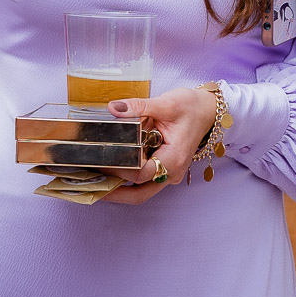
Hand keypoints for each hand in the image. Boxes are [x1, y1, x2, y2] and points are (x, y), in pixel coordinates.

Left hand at [100, 85, 217, 205]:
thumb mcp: (166, 102)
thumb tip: (114, 108)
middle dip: (114, 192)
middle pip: (139, 194)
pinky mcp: (162, 168)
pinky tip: (107, 170)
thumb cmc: (191, 107)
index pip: (141, 173)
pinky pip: (142, 180)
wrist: (206, 111)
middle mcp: (171, 172)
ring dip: (118, 189)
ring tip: (93, 182)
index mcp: (174, 158)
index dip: (119, 168)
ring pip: (140, 191)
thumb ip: (139, 106)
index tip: (99, 160)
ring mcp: (167, 173)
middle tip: (89, 186)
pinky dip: (125, 179)